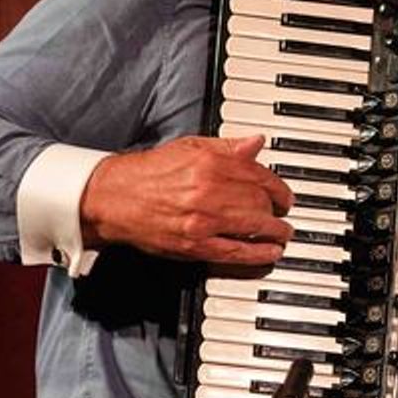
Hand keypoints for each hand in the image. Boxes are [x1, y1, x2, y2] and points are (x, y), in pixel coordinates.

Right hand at [79, 135, 294, 264]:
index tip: (284, 194)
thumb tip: (256, 143)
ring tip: (283, 233)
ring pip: (254, 226)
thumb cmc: (149, 173)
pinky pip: (235, 252)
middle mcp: (210, 192)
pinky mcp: (195, 245)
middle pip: (260, 201)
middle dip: (277, 209)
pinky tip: (270, 253)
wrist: (114, 198)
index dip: (278, 187)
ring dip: (275, 232)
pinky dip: (258, 254)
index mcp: (210, 164)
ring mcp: (204, 221)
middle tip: (283, 213)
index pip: (260, 175)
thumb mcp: (189, 147)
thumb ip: (227, 146)